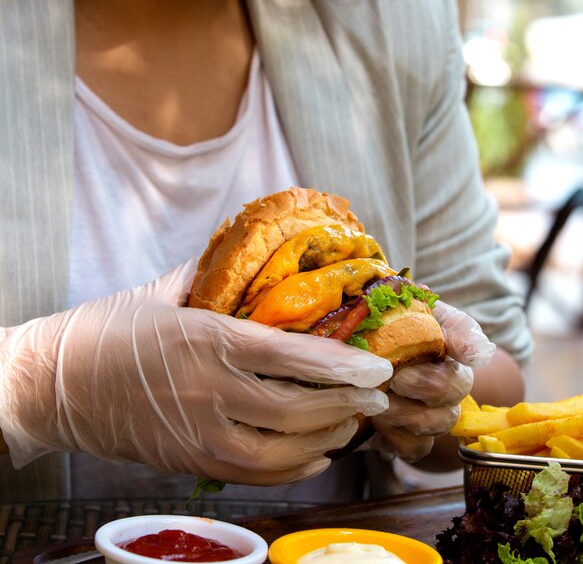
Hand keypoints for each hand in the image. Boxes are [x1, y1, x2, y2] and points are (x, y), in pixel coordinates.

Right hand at [0, 259, 391, 485]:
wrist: (54, 385)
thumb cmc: (109, 331)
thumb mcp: (164, 292)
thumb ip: (213, 275)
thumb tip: (251, 256)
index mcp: (207, 338)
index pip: (293, 356)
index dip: (343, 365)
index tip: (377, 366)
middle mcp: (209, 390)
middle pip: (299, 407)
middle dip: (349, 403)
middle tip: (379, 394)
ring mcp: (200, 433)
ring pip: (284, 449)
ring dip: (329, 436)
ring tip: (354, 420)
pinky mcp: (190, 461)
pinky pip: (255, 475)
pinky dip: (295, 469)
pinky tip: (316, 454)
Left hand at [369, 301, 495, 462]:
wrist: (334, 351)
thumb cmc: (365, 326)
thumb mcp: (388, 306)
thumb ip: (418, 309)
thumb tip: (462, 333)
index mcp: (440, 341)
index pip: (468, 340)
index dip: (467, 344)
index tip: (458, 351)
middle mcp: (442, 377)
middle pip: (458, 388)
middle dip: (430, 385)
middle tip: (398, 377)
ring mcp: (425, 411)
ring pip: (438, 422)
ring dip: (408, 413)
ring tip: (377, 402)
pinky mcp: (401, 437)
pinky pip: (414, 448)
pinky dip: (396, 438)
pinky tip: (374, 423)